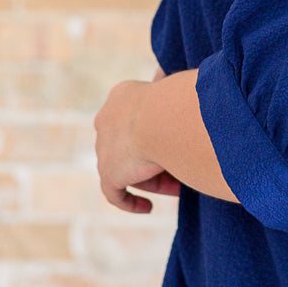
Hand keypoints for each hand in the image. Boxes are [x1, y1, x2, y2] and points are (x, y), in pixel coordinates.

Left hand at [93, 78, 181, 213]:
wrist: (166, 117)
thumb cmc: (182, 101)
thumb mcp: (178, 85)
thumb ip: (175, 87)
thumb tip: (180, 79)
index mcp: (122, 96)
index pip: (137, 118)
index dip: (159, 133)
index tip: (179, 143)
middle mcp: (107, 120)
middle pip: (131, 145)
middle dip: (156, 157)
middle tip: (183, 166)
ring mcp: (105, 148)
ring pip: (127, 168)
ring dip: (151, 179)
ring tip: (178, 186)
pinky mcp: (109, 172)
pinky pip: (114, 193)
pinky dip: (129, 202)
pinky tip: (148, 207)